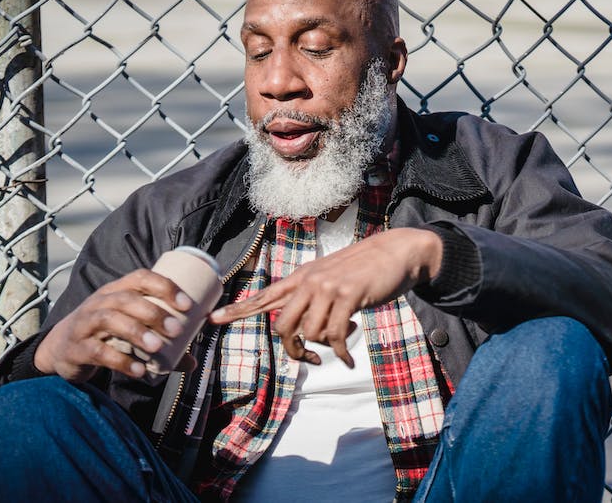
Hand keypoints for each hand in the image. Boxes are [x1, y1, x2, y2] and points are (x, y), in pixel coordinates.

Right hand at [34, 269, 194, 382]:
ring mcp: (85, 324)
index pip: (140, 277)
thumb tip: (193, 363)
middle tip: (177, 329)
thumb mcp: (130, 331)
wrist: (61, 349)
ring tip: (157, 347)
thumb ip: (162, 345)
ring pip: (109, 320)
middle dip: (153, 313)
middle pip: (126, 299)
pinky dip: (120, 360)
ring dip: (136, 332)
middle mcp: (99, 302)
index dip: (164, 286)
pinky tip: (139, 370)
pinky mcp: (77, 348)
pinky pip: (98, 351)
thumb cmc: (106, 335)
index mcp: (116, 291)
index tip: (187, 304)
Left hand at [209, 227, 442, 367]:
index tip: (213, 319)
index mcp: (304, 277)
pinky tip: (350, 358)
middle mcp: (310, 281)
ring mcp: (328, 287)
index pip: (266, 295)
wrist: (398, 252)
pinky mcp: (347, 296)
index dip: (239, 309)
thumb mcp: (334, 277)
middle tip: (312, 359)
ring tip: (344, 339)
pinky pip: (334, 337)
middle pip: (283, 326)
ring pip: (310, 333)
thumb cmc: (368, 269)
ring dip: (327, 346)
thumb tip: (305, 328)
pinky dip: (342, 353)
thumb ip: (315, 296)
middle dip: (295, 349)